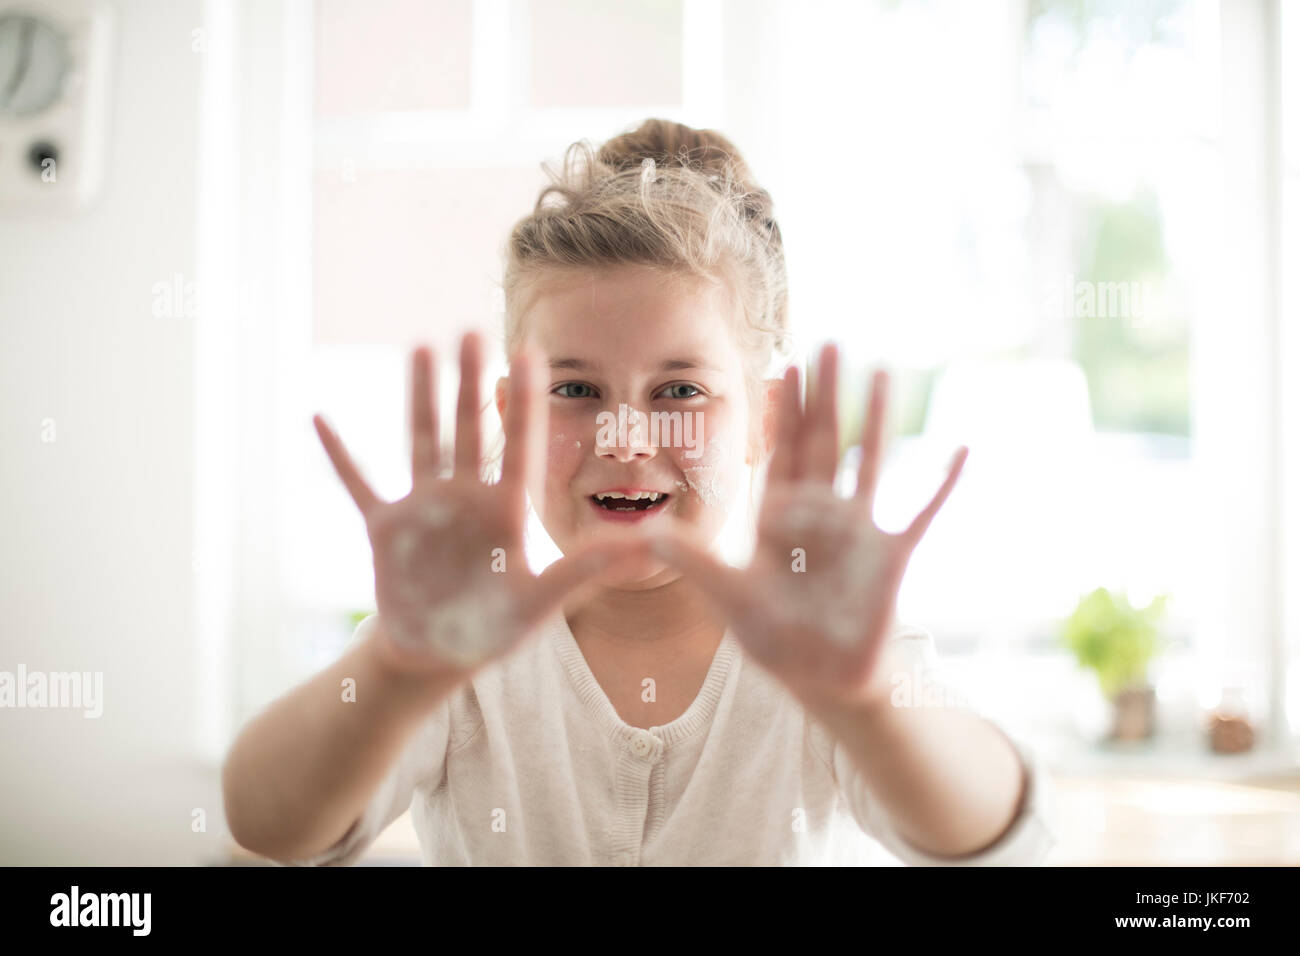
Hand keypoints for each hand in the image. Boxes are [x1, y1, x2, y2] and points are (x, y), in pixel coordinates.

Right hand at [314, 332, 647, 678]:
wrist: (438, 658)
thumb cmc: (494, 632)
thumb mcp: (543, 600)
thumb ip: (588, 568)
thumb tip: (650, 546)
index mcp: (506, 510)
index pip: (521, 444)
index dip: (527, 401)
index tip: (532, 352)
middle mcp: (466, 498)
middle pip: (469, 428)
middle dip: (470, 381)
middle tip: (472, 331)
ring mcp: (424, 507)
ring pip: (422, 439)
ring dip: (419, 396)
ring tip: (421, 347)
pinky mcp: (386, 526)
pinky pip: (359, 483)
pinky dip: (339, 454)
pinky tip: (320, 417)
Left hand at [645, 343, 966, 710]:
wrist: (823, 677)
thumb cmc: (776, 639)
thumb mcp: (730, 598)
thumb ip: (694, 563)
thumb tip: (647, 533)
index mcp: (780, 519)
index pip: (782, 452)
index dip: (784, 412)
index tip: (787, 366)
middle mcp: (820, 515)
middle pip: (824, 441)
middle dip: (826, 395)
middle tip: (832, 344)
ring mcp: (859, 531)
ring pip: (868, 461)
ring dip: (874, 418)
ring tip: (881, 373)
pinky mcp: (891, 556)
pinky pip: (923, 512)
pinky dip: (942, 483)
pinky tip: (961, 449)